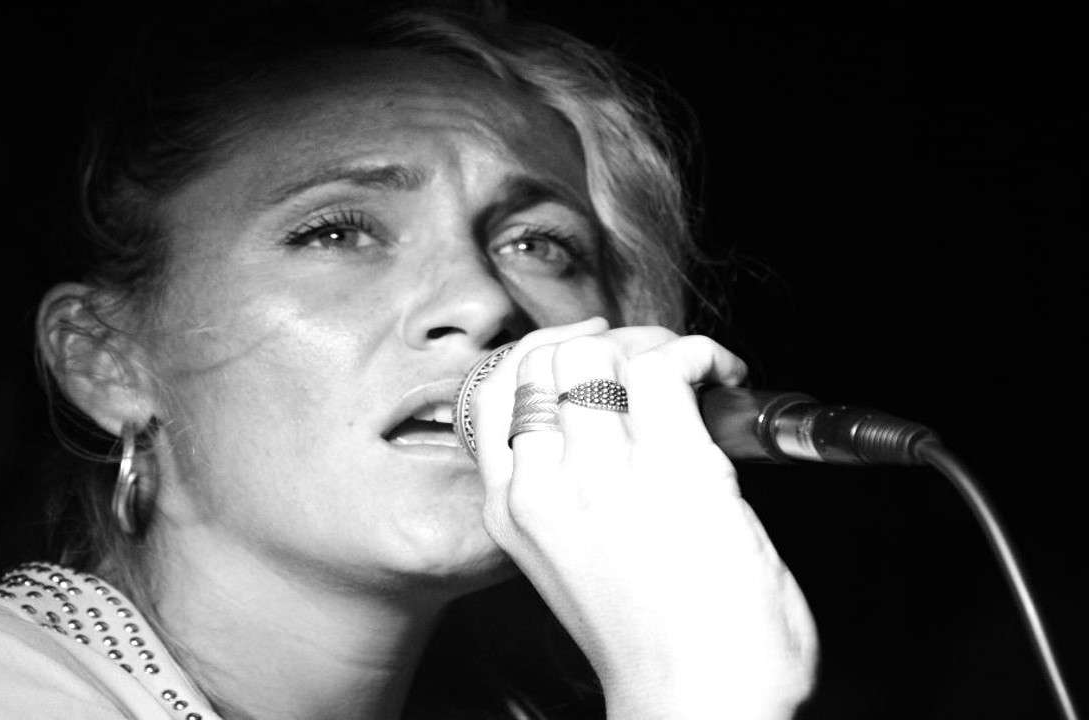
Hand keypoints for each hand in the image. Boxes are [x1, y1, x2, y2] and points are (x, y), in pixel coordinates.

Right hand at [473, 318, 817, 719]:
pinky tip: (721, 375)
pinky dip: (701, 353)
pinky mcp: (671, 466)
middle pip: (548, 359)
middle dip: (603, 342)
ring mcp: (601, 473)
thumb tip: (613, 426)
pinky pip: (666, 364)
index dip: (540, 355)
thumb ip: (571, 498)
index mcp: (512, 511)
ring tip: (690, 370)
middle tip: (649, 363)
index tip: (585, 352)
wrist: (700, 700)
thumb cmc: (654, 646)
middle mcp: (541, 485)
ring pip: (601, 353)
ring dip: (652, 343)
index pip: (493, 392)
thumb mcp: (572, 566)